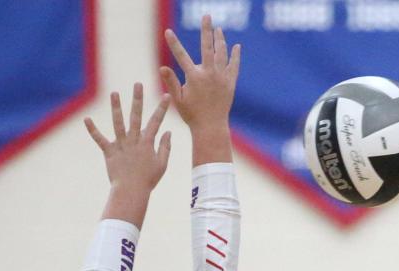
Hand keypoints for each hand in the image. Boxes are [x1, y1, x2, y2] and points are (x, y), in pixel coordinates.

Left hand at [85, 85, 170, 199]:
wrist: (132, 191)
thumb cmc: (148, 180)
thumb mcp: (162, 165)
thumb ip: (165, 147)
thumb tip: (167, 132)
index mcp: (147, 143)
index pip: (156, 122)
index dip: (161, 108)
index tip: (166, 95)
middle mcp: (133, 141)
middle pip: (136, 116)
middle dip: (138, 99)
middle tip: (138, 84)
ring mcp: (121, 145)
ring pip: (118, 123)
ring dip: (116, 107)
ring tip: (114, 93)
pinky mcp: (109, 152)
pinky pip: (100, 139)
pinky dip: (93, 130)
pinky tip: (87, 119)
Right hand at [161, 14, 239, 130]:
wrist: (211, 127)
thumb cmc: (192, 115)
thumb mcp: (178, 99)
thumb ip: (171, 82)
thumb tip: (162, 67)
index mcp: (194, 78)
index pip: (181, 56)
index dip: (174, 43)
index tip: (168, 32)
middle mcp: (209, 75)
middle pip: (207, 47)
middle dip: (206, 30)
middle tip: (207, 16)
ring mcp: (221, 78)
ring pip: (222, 54)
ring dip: (220, 40)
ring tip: (219, 29)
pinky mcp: (230, 84)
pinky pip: (234, 66)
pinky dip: (235, 56)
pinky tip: (236, 46)